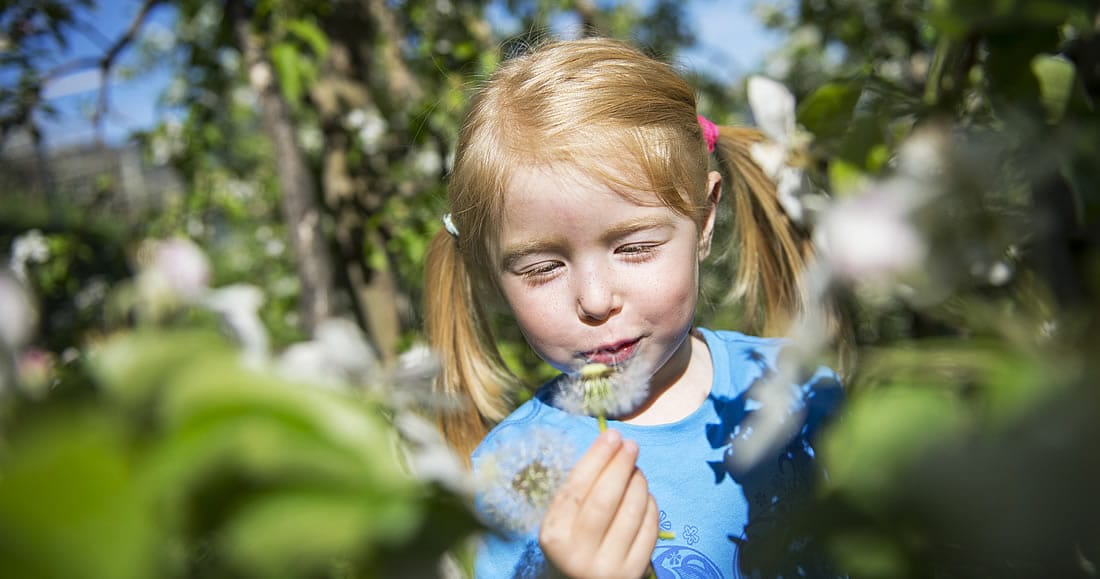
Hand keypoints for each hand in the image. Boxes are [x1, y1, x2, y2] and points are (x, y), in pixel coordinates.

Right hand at [539, 429, 658, 578]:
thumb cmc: (572, 545)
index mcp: (554, 536)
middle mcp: (578, 554)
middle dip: (620, 466)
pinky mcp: (633, 573)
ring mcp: (608, 567)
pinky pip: (648, 531)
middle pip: (605, 499)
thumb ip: (579, 493)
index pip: (576, 489)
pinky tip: (645, 494)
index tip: (611, 435)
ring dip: (638, 483)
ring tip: (637, 470)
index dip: (596, 458)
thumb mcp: (562, 523)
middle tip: (631, 445)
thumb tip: (609, 446)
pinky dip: (650, 506)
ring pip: (631, 513)